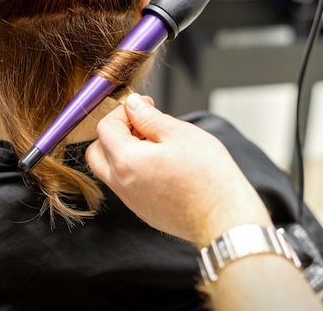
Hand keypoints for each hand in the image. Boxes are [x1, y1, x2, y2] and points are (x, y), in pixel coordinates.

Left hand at [86, 93, 270, 245]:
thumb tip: (133, 105)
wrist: (225, 218)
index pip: (105, 127)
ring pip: (110, 170)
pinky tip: (161, 164)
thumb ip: (149, 116)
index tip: (143, 107)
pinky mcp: (143, 211)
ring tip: (154, 143)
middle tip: (140, 124)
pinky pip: (126, 185)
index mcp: (125, 161)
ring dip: (122, 151)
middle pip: (98, 151)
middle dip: (114, 132)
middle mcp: (121, 184)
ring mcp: (131, 200)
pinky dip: (133, 170)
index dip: (123, 111)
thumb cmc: (208, 177)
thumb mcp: (179, 133)